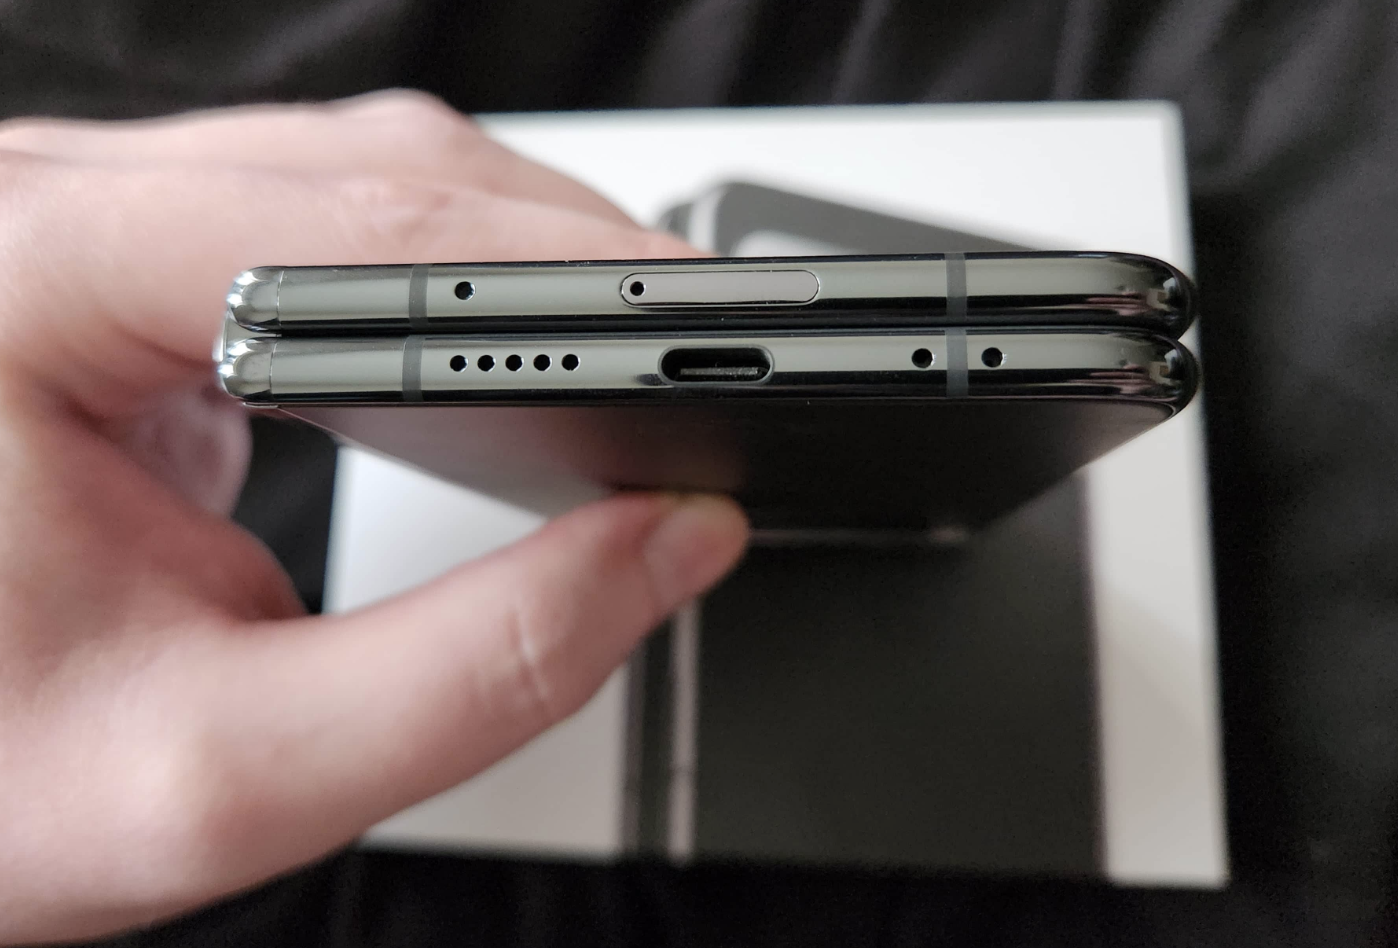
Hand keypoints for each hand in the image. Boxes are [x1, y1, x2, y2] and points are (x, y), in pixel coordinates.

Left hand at [0, 91, 747, 943]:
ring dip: (520, 258)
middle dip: (568, 262)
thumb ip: (476, 673)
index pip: (354, 240)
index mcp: (26, 288)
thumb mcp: (230, 770)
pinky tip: (515, 338)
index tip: (700, 331)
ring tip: (627, 349)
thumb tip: (668, 545)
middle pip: (380, 175)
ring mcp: (94, 228)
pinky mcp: (142, 269)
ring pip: (371, 178)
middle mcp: (49, 217)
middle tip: (703, 348)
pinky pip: (335, 220)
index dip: (563, 280)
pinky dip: (456, 276)